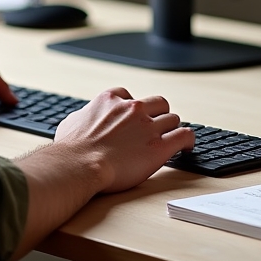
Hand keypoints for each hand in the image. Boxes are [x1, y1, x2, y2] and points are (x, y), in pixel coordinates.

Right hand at [54, 86, 193, 193]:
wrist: (80, 164)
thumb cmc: (72, 148)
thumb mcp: (72, 121)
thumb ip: (85, 115)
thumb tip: (84, 118)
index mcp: (111, 99)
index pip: (130, 96)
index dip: (134, 109)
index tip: (135, 119)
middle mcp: (132, 108)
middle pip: (158, 103)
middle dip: (158, 114)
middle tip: (157, 128)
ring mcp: (148, 126)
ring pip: (173, 118)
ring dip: (171, 128)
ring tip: (171, 139)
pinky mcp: (159, 146)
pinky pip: (185, 135)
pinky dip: (188, 139)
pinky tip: (187, 146)